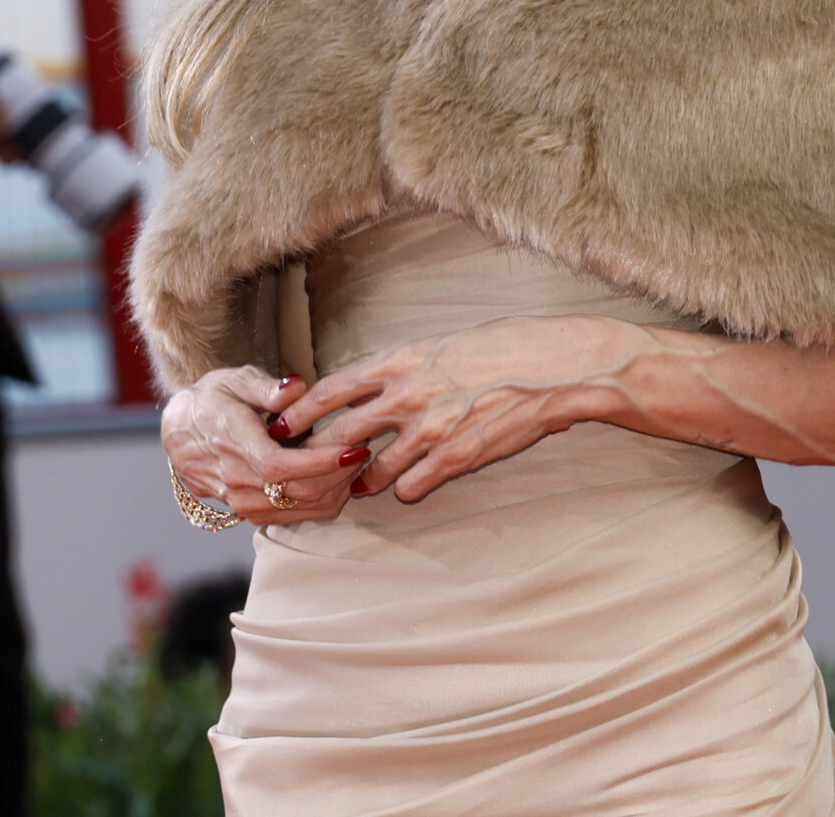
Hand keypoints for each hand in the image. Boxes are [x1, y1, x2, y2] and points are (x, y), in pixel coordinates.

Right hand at [160, 367, 371, 525]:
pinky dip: (322, 501)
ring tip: (357, 462)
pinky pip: (294, 516)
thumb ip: (266, 386)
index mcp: (231, 442)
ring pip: (300, 509)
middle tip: (365, 447)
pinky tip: (338, 478)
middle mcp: (235, 479)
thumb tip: (296, 386)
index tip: (352, 449)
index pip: (278, 466)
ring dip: (335, 490)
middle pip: (297, 492)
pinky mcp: (249, 513)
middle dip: (339, 475)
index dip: (319, 463)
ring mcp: (241, 502)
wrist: (180, 432)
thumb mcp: (234, 380)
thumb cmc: (213, 400)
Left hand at [278, 314, 611, 503]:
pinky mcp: (454, 458)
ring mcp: (428, 430)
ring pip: (371, 469)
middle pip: (339, 436)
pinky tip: (408, 487)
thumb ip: (404, 367)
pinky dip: (405, 489)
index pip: (330, 390)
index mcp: (398, 361)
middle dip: (317, 456)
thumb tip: (376, 382)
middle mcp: (404, 395)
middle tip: (304, 468)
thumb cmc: (502, 346)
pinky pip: (410, 486)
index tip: (282, 424)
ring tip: (356, 486)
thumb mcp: (441, 344)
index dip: (300, 412)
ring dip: (360, 481)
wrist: (552, 366)